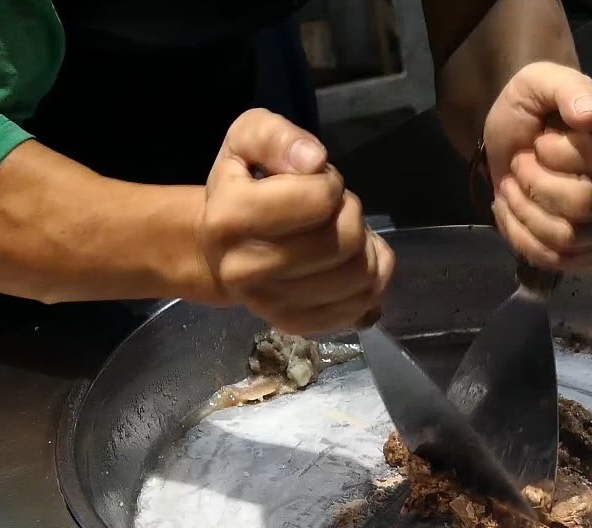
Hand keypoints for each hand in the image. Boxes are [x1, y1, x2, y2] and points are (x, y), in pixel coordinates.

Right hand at [198, 109, 394, 333]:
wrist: (221, 248)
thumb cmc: (243, 187)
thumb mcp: (247, 139)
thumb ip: (277, 136)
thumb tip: (314, 160)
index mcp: (230, 218)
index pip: (321, 199)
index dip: (329, 183)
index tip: (314, 183)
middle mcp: (245, 270)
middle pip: (345, 241)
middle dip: (351, 214)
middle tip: (333, 210)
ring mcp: (270, 305)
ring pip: (360, 276)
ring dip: (366, 248)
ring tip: (343, 235)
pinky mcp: (294, 326)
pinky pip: (361, 307)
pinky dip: (371, 282)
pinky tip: (351, 264)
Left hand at [483, 61, 591, 269]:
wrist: (517, 140)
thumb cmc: (534, 108)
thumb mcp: (539, 81)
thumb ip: (566, 87)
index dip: (559, 156)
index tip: (541, 141)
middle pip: (586, 204)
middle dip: (535, 186)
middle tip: (520, 165)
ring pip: (572, 238)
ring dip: (526, 214)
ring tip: (513, 188)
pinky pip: (567, 263)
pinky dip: (527, 241)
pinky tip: (516, 215)